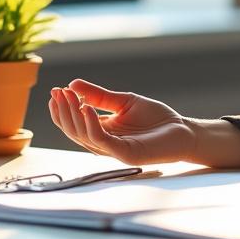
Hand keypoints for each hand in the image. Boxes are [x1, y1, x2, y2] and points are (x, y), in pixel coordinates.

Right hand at [48, 79, 197, 164]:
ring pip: (83, 136)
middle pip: (74, 130)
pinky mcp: (125, 154)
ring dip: (73, 116)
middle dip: (64, 111)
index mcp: (102, 132)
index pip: (74, 123)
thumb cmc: (156, 118)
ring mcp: (113, 150)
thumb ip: (99, 96)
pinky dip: (91, 124)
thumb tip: (73, 84)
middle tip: (58, 92)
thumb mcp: (124, 102)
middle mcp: (104, 143)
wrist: (183, 130)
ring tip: (68, 96)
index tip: (56, 90)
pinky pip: (102, 141)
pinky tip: (86, 109)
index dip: (63, 108)